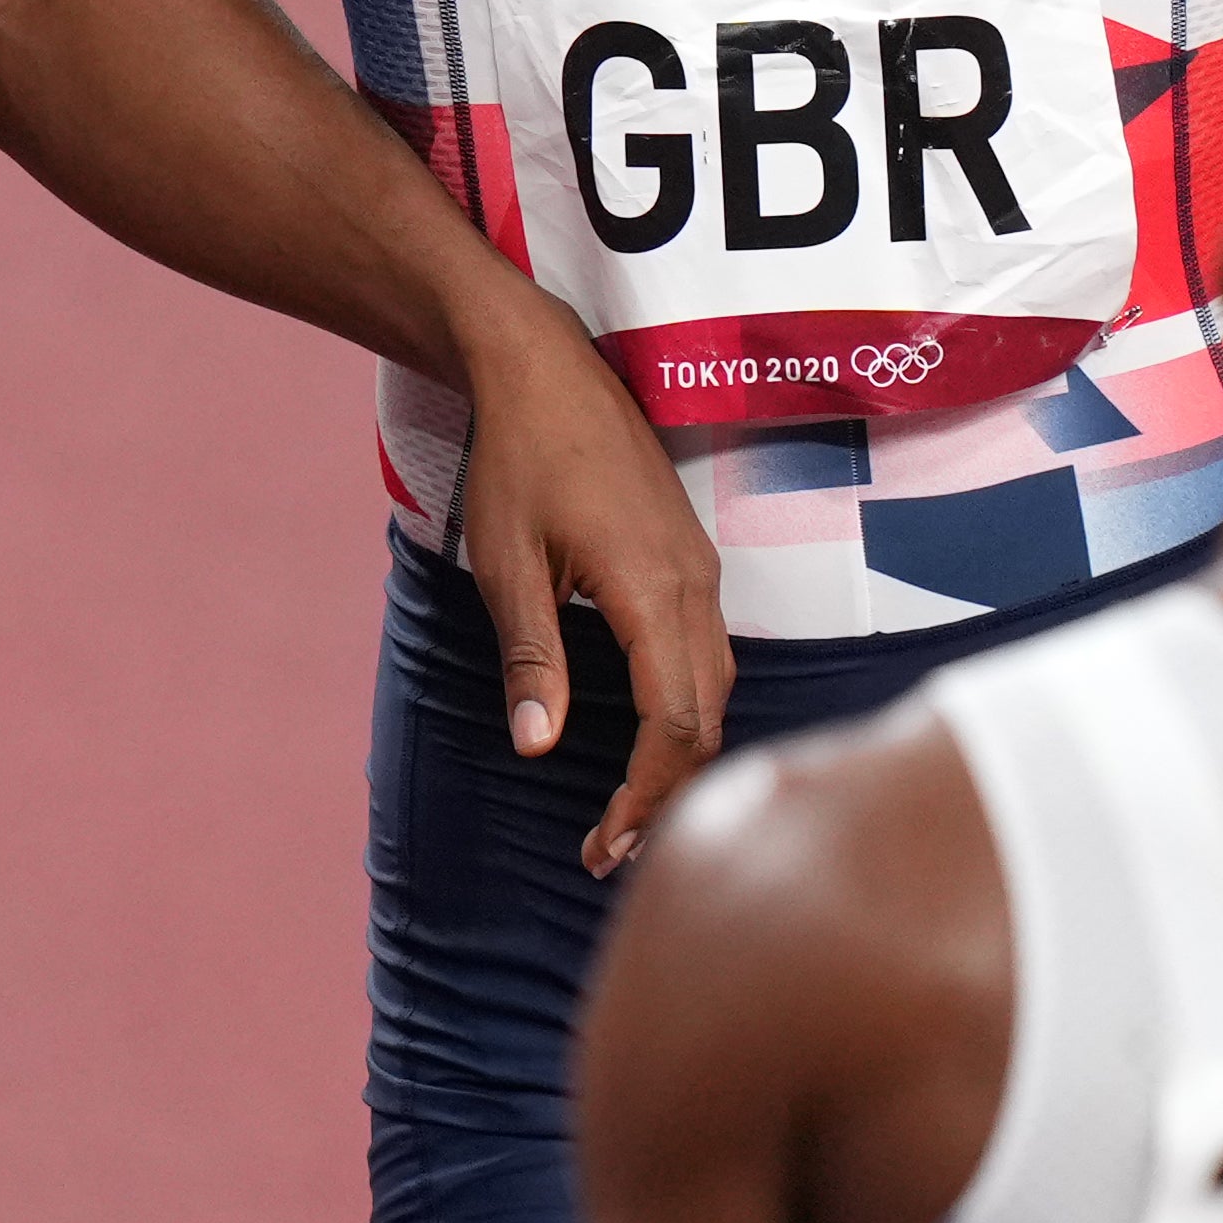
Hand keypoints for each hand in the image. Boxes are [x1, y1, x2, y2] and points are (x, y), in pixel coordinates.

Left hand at [447, 291, 728, 872]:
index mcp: (653, 590)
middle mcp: (696, 586)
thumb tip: (538, 747)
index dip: (646, 795)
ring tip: (628, 814)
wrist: (546, 370)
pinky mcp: (692, 563)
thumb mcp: (507, 564)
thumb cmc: (518, 460)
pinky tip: (647, 740)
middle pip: (708, 718)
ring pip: (715, 689)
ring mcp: (702, 571)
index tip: (605, 846)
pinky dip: (684, 712)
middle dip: (666, 794)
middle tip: (610, 853)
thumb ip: (531, 657)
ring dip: (678, 757)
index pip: (674, 724)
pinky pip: (708, 656)